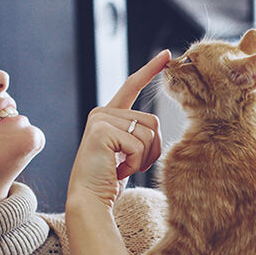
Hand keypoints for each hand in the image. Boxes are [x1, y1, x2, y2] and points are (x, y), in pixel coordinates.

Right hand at [66, 50, 169, 211]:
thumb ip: (136, 133)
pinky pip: (139, 144)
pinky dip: (135, 163)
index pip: (132, 86)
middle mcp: (102, 112)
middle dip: (150, 149)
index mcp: (108, 115)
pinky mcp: (102, 131)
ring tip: (121, 167)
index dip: (150, 70)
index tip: (166, 55)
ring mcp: (100, 120)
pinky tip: (117, 170)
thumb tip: (154, 125)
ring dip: (143, 158)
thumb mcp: (126, 151)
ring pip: (149, 133)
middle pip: (152, 120)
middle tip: (128, 165)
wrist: (89, 199)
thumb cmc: (109, 179)